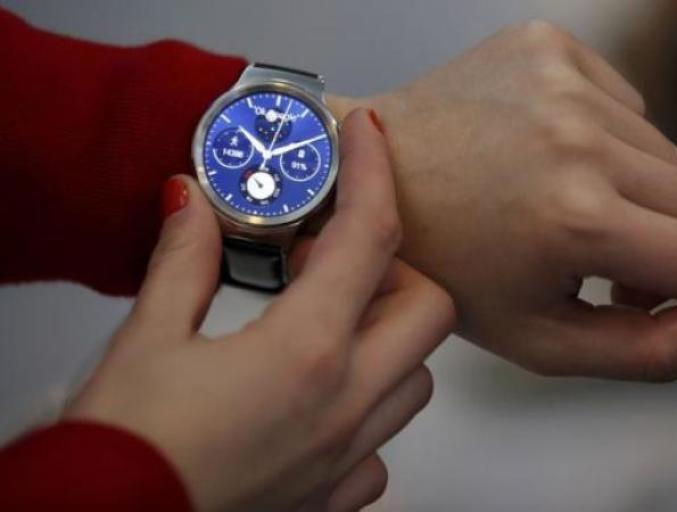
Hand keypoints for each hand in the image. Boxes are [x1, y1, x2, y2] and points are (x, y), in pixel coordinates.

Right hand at [64, 109, 455, 510]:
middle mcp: (343, 407)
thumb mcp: (148, 338)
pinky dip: (367, 409)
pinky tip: (318, 398)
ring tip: (327, 322)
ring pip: (417, 379)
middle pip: (428, 309)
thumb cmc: (124, 455)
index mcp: (304, 353)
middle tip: (334, 256)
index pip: (368, 237)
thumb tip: (193, 207)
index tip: (366, 137)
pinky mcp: (331, 495)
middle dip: (394, 268)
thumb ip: (184, 263)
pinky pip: (383, 445)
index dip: (372, 171)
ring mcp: (345, 455)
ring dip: (387, 337)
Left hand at [327, 21, 676, 379]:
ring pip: (666, 154)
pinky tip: (547, 159)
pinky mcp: (548, 46)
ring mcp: (562, 82)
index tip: (649, 294)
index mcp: (575, 220)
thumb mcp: (538, 339)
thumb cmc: (446, 265)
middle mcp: (577, 140)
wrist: (371, 179)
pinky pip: (626, 105)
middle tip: (599, 259)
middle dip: (664, 243)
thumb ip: (647, 351)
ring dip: (632, 191)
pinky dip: (603, 140)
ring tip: (563, 208)